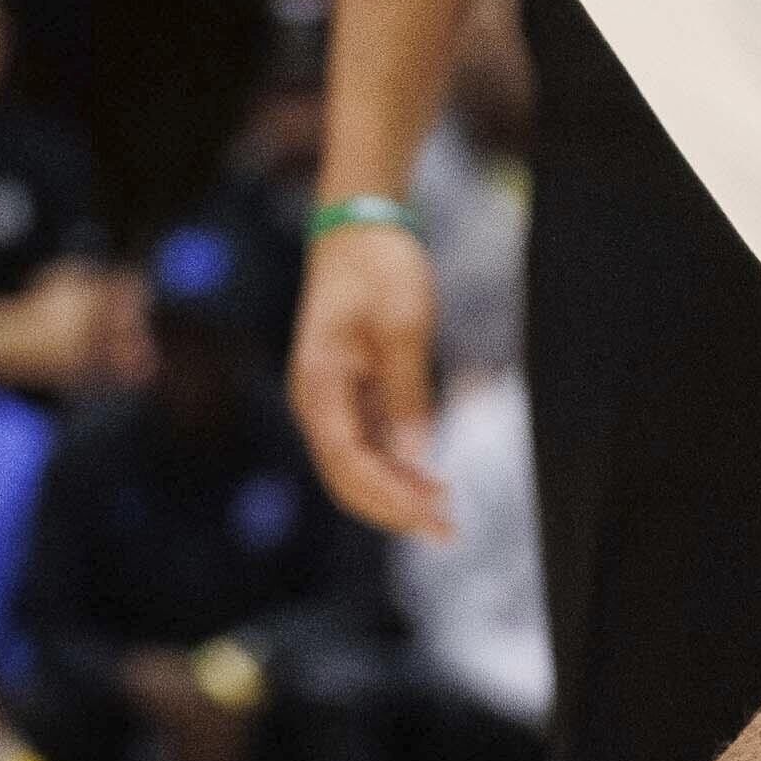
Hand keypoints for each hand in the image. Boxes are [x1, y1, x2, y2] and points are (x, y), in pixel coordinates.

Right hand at [288, 213, 448, 535]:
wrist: (356, 228)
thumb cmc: (378, 269)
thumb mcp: (403, 327)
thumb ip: (408, 395)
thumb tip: (417, 456)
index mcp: (319, 385)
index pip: (347, 461)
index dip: (387, 496)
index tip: (429, 516)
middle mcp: (314, 401)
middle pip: (345, 477)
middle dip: (393, 509)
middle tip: (446, 531)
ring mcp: (328, 400)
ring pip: (355, 468)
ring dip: (396, 494)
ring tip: (445, 511)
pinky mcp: (346, 395)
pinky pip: (365, 446)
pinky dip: (395, 469)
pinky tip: (430, 481)